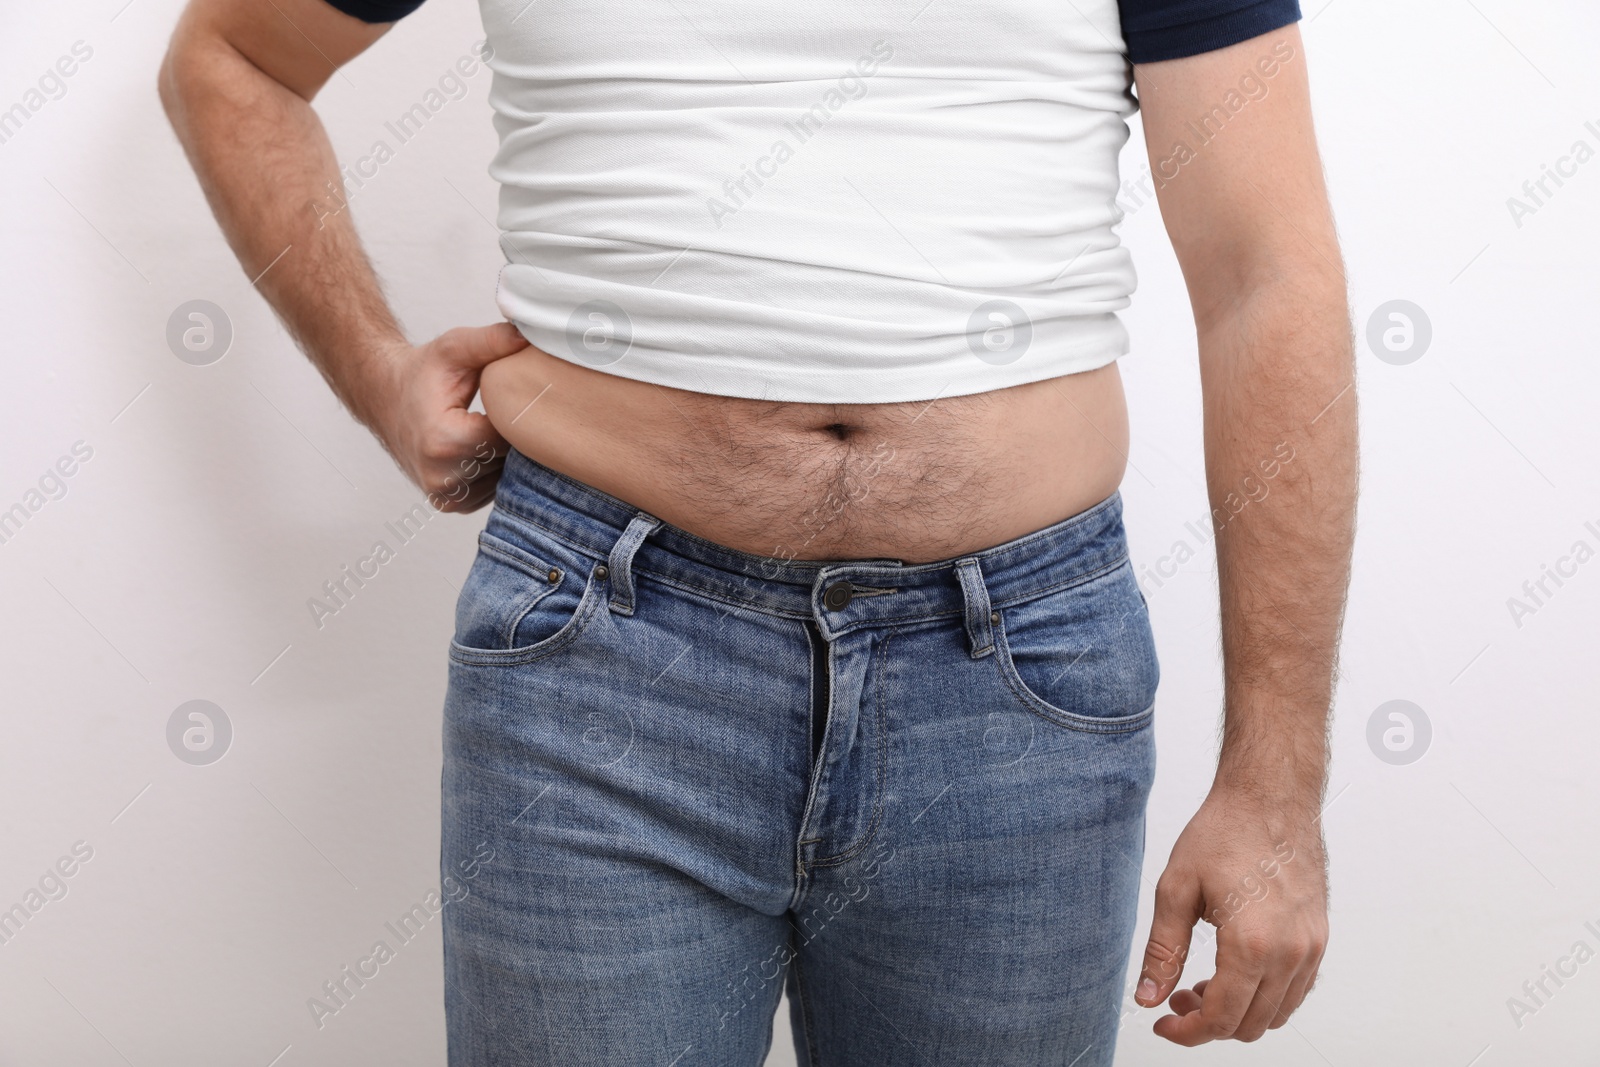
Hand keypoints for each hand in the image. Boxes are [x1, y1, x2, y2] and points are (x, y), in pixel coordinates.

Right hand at [366, 321, 528, 512]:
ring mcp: (445, 495)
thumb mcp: (455, 348)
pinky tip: (478, 445)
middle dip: (511, 435)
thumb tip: (528, 335)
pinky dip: (490, 468)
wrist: (386, 396)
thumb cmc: (422, 373)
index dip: (515, 415)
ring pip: (502, 476)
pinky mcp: (449, 503)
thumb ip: (493, 341)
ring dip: (502, 454)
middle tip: (500, 410)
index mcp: (445, 442)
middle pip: (508, 459)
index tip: (511, 397)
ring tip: (485, 426)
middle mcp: (442, 477)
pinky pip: (490, 488)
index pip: (511, 437)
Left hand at [1134, 786, 1327, 1043]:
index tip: (1164, 1023)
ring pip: (1276, 1015)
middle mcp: (1290, 953)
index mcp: (1251, 944)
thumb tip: (1148, 996)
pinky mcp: (1319, 938)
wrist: (1270, 797)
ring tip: (1202, 985)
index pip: (1220, 1018)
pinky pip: (1295, 991)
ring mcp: (1310, 947)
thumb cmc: (1225, 832)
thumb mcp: (1176, 889)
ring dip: (1238, 1013)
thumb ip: (1162, 951)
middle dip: (1208, 1023)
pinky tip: (1234, 973)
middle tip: (1176, 998)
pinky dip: (1265, 997)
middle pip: (1250, 1025)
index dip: (1187, 1032)